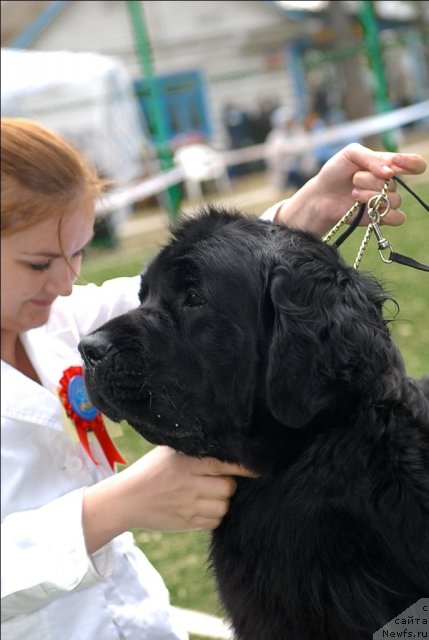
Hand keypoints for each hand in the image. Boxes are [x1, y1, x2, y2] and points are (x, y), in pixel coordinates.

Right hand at [83, 446, 255, 552]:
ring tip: (210, 493)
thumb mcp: (169, 452)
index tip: (259, 466)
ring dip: (222, 501)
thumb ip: (194, 449)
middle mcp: (190, 484)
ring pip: (224, 507)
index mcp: (187, 463)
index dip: (245, 467)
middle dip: (229, 485)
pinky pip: (214, 522)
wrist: (126, 500)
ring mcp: (189, 505)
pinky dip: (214, 516)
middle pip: (228, 488)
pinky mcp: (188, 523)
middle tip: (220, 480)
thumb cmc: (150, 470)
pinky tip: (204, 506)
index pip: (225, 464)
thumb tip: (224, 441)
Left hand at [274, 143, 426, 235]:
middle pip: (395, 183)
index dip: (410, 163)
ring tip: (353, 194)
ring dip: (371, 196)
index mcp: (386, 164)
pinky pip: (397, 218)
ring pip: (394, 200)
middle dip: (372, 180)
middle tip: (354, 179)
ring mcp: (385, 200)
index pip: (413, 164)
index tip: (395, 163)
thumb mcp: (350, 154)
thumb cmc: (335, 172)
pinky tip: (366, 207)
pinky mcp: (380, 217)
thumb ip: (371, 158)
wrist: (320, 195)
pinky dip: (384, 213)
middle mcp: (389, 183)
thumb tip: (390, 172)